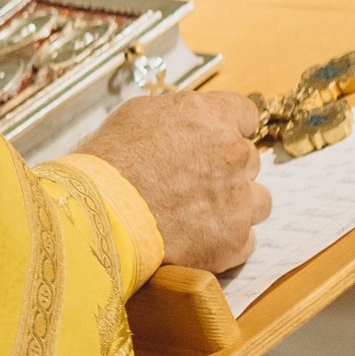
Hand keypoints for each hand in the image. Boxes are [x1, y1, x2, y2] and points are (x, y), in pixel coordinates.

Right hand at [79, 88, 271, 277]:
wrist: (97, 216)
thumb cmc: (105, 165)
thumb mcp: (136, 116)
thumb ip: (175, 117)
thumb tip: (185, 123)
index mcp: (211, 116)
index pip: (245, 114)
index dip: (229, 128)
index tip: (216, 142)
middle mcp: (233, 153)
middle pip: (249, 159)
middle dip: (227, 169)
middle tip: (193, 183)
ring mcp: (238, 199)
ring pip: (258, 200)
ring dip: (236, 205)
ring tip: (200, 215)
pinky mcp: (234, 240)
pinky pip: (246, 240)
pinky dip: (226, 241)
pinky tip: (197, 240)